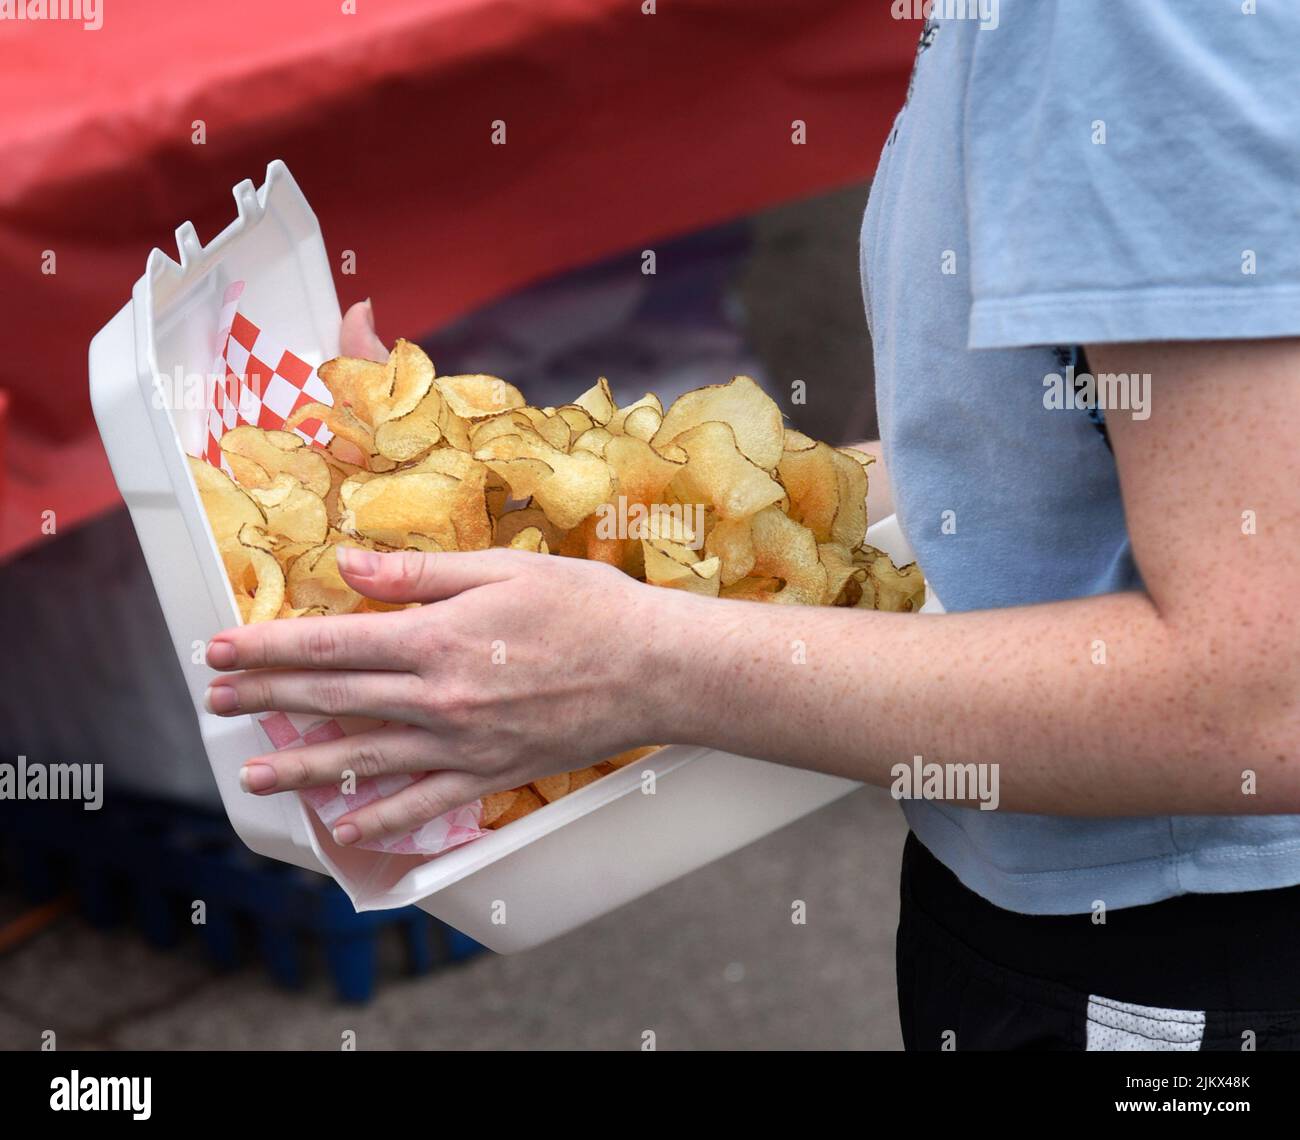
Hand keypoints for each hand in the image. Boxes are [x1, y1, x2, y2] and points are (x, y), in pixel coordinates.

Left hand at [205, 547, 667, 845]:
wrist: (654, 669)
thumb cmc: (586, 607)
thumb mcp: (503, 568)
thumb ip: (421, 573)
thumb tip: (349, 567)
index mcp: (438, 637)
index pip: (332, 642)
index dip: (269, 647)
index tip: (221, 650)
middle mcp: (439, 697)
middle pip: (335, 698)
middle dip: (268, 700)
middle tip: (216, 704)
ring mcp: (463, 744)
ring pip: (365, 759)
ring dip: (303, 765)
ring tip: (255, 774)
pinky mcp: (492, 774)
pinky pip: (426, 804)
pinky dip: (383, 819)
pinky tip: (347, 828)